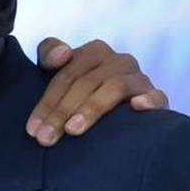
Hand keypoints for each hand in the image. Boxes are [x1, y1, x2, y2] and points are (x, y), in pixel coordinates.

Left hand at [26, 37, 167, 144]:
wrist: (121, 111)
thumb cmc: (83, 92)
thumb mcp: (62, 72)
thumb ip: (49, 54)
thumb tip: (62, 55)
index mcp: (95, 52)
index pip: (66, 74)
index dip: (47, 102)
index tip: (32, 130)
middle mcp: (119, 61)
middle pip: (85, 83)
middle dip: (61, 112)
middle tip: (45, 139)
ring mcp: (139, 79)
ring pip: (114, 88)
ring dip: (91, 109)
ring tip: (73, 130)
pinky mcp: (157, 97)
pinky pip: (157, 96)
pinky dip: (148, 100)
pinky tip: (135, 108)